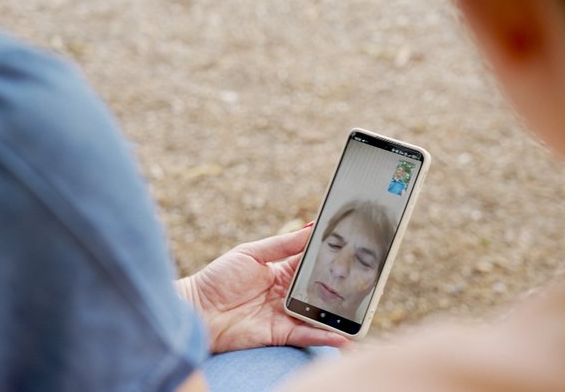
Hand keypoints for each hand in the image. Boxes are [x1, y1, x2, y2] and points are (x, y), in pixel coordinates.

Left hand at [176, 226, 349, 352]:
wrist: (197, 310)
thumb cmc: (218, 278)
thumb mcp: (252, 252)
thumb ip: (284, 244)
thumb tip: (312, 227)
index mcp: (283, 270)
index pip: (314, 263)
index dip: (333, 258)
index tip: (357, 251)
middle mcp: (288, 293)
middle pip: (322, 290)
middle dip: (343, 289)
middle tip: (367, 285)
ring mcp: (286, 314)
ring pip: (319, 314)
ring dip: (339, 316)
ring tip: (363, 315)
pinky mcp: (280, 334)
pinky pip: (306, 335)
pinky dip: (324, 337)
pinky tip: (342, 338)